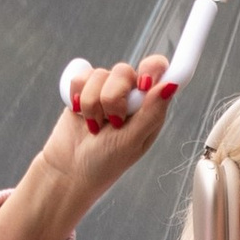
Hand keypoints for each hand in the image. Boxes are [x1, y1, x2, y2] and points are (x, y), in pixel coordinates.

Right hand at [0, 53, 173, 239]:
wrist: (69, 170)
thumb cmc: (105, 162)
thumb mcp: (132, 142)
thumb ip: (152, 113)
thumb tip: (171, 86)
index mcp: (150, 106)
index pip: (159, 70)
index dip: (152, 69)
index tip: (142, 86)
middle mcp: (130, 95)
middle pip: (124, 71)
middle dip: (113, 98)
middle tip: (112, 122)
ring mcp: (106, 91)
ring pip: (99, 75)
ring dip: (92, 104)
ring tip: (94, 127)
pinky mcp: (84, 90)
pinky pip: (81, 77)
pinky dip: (77, 97)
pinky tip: (80, 115)